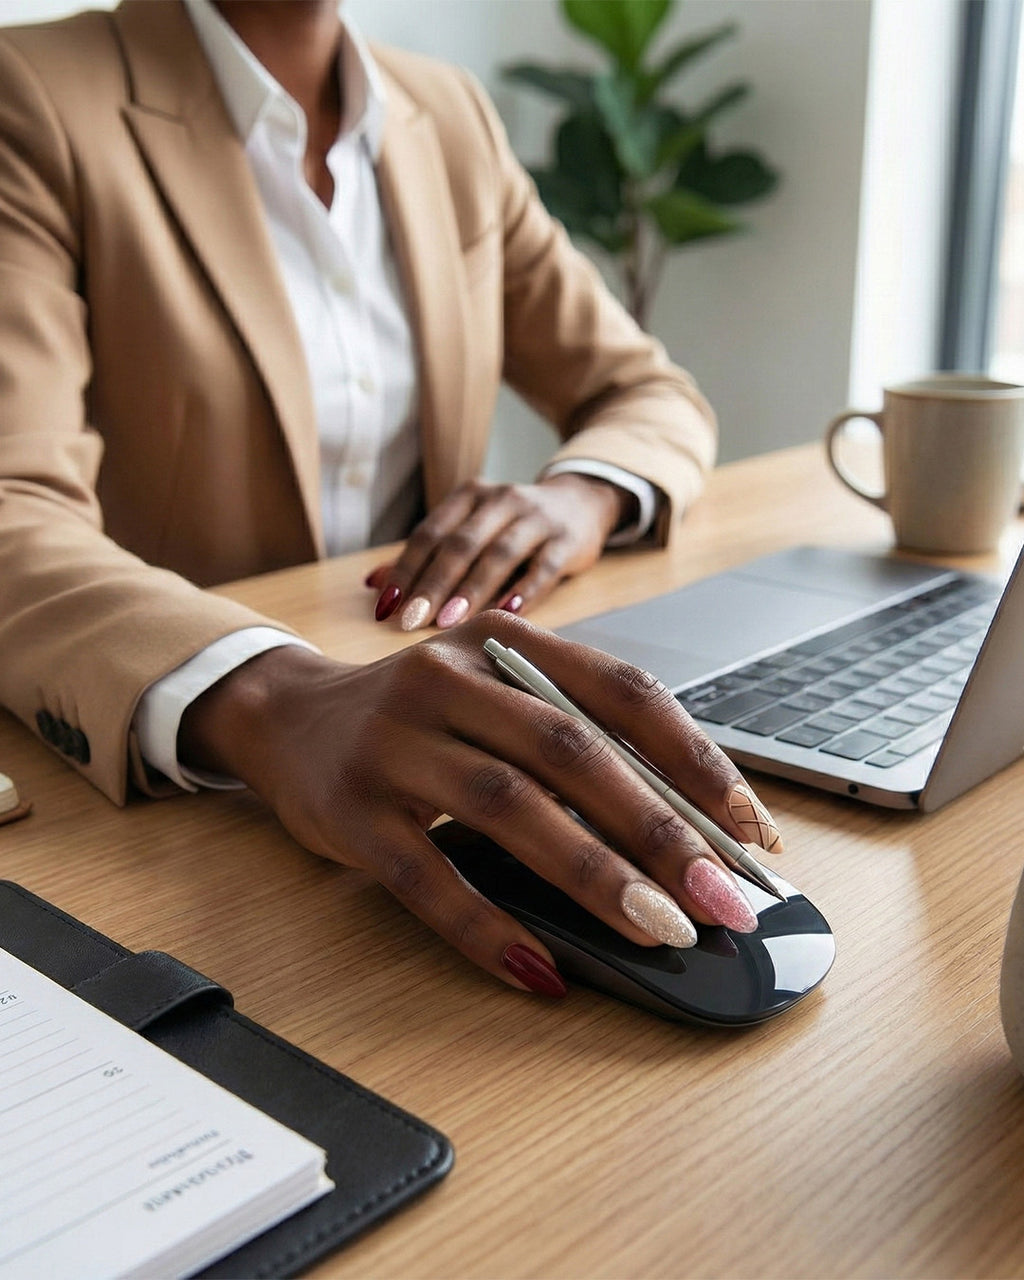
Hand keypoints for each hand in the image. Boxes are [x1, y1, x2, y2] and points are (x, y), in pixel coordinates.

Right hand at [179, 613, 782, 997]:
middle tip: (723, 899)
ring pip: (508, 806)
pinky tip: (540, 969)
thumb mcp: (495, 695)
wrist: (289, 716)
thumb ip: (574, 740)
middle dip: (660, 829)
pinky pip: (428, 877)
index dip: (695, 759)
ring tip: (658, 931)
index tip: (752, 830)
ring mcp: (394, 743)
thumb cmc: (421, 714)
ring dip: (593, 875)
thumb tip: (685, 835)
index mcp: (507, 641)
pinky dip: (488, 927)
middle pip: (570, 750)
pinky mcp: (350, 811)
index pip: (622, 690)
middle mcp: (450, 678)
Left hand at [367, 474, 631, 630]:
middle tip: (411, 622)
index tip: (386, 606)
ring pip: (499, 554)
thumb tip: (373, 584)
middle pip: (460, 544)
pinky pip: (543, 568)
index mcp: (469, 495)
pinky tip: (506, 614)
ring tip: (449, 622)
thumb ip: (427, 555)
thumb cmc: (511, 525)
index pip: (429, 533)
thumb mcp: (470, 529)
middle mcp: (501, 500)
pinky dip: (523, 592)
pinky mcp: (567, 540)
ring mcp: (536, 518)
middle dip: (433, 585)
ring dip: (472, 590)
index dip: (406, 570)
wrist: (580, 503)